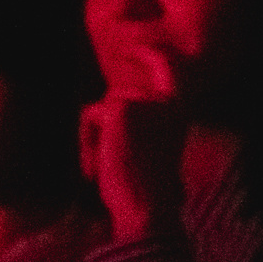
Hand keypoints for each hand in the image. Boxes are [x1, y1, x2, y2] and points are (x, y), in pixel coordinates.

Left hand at [79, 50, 188, 243]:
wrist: (146, 212)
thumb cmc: (143, 193)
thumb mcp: (143, 155)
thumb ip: (135, 130)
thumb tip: (110, 112)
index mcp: (176, 115)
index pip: (166, 73)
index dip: (154, 60)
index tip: (141, 49)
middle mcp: (164, 103)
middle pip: (117, 101)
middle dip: (101, 133)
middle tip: (98, 171)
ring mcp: (144, 102)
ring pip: (101, 110)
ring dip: (92, 142)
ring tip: (101, 172)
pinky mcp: (121, 108)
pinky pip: (90, 116)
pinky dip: (86, 144)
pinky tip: (97, 169)